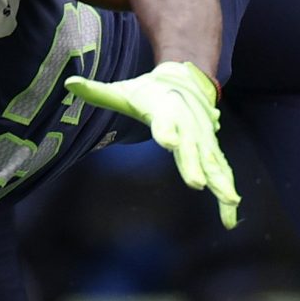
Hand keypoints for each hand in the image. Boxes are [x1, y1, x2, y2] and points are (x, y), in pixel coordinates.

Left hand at [68, 61, 239, 227]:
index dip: (166, 132)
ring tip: (230, 204)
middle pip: (191, 148)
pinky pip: (221, 172)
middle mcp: (187, 127)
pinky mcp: (210, 150)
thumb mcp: (124, 91)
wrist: (186, 80)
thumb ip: (98, 92)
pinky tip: (230, 220)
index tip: (170, 142)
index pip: (163, 124)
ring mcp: (202, 140)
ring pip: (213, 163)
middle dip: (195, 166)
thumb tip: (69, 83)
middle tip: (199, 184)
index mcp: (165, 112)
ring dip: (221, 183)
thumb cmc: (149, 91)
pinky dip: (226, 191)